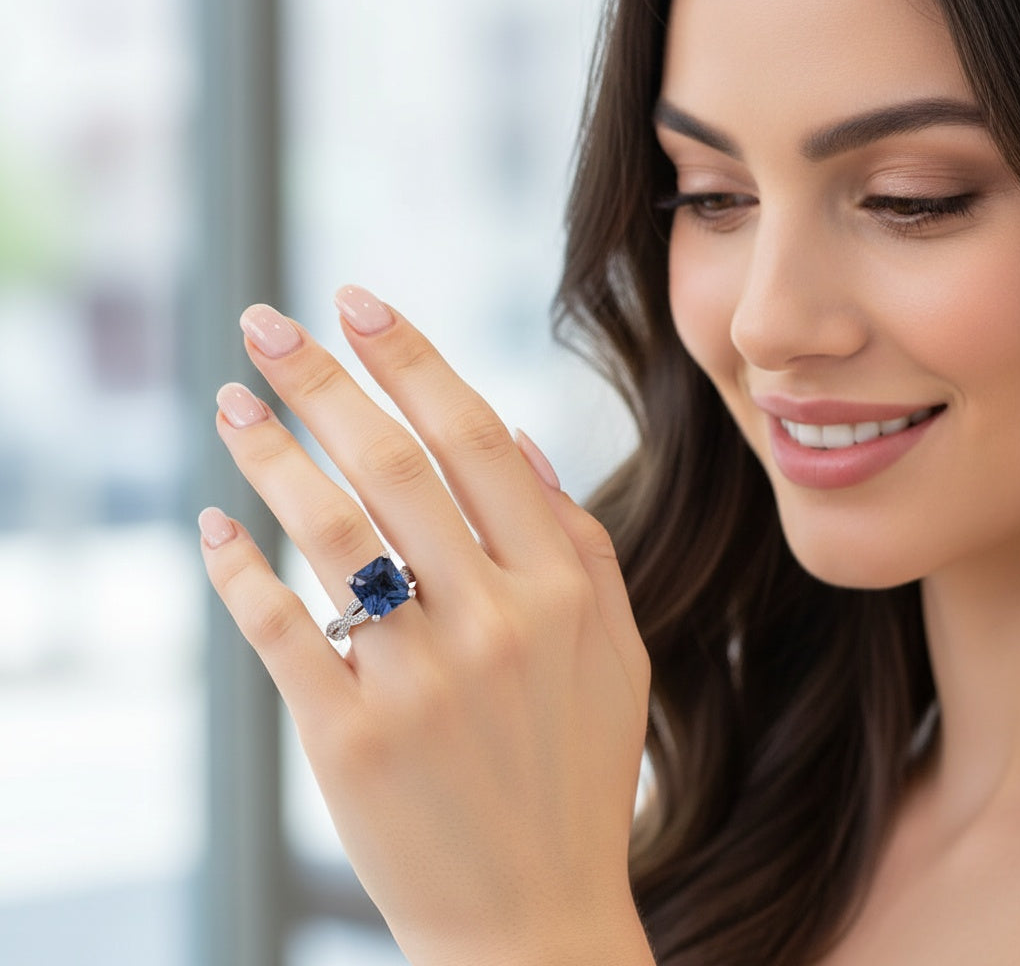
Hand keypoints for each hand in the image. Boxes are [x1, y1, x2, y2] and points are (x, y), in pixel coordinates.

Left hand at [198, 287, 653, 965]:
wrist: (533, 921)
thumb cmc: (575, 774)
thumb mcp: (617, 653)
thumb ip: (581, 540)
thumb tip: (519, 436)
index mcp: (561, 589)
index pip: (474, 438)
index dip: (411, 360)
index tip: (358, 302)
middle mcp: (494, 622)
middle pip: (390, 465)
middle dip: (320, 378)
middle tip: (266, 321)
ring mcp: (419, 681)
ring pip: (327, 532)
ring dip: (269, 452)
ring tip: (230, 400)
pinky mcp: (350, 739)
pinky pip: (279, 630)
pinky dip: (238, 569)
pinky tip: (216, 523)